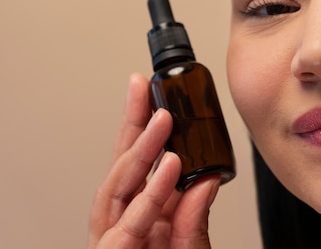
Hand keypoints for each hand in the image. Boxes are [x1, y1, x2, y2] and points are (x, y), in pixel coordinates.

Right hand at [88, 73, 219, 248]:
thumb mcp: (189, 248)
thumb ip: (194, 221)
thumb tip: (208, 180)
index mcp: (143, 219)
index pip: (141, 166)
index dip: (143, 129)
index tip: (154, 98)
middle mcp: (123, 224)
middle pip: (123, 166)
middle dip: (132, 124)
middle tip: (141, 87)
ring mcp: (113, 239)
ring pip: (119, 187)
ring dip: (141, 149)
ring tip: (162, 119)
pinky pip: (130, 223)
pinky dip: (151, 194)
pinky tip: (169, 166)